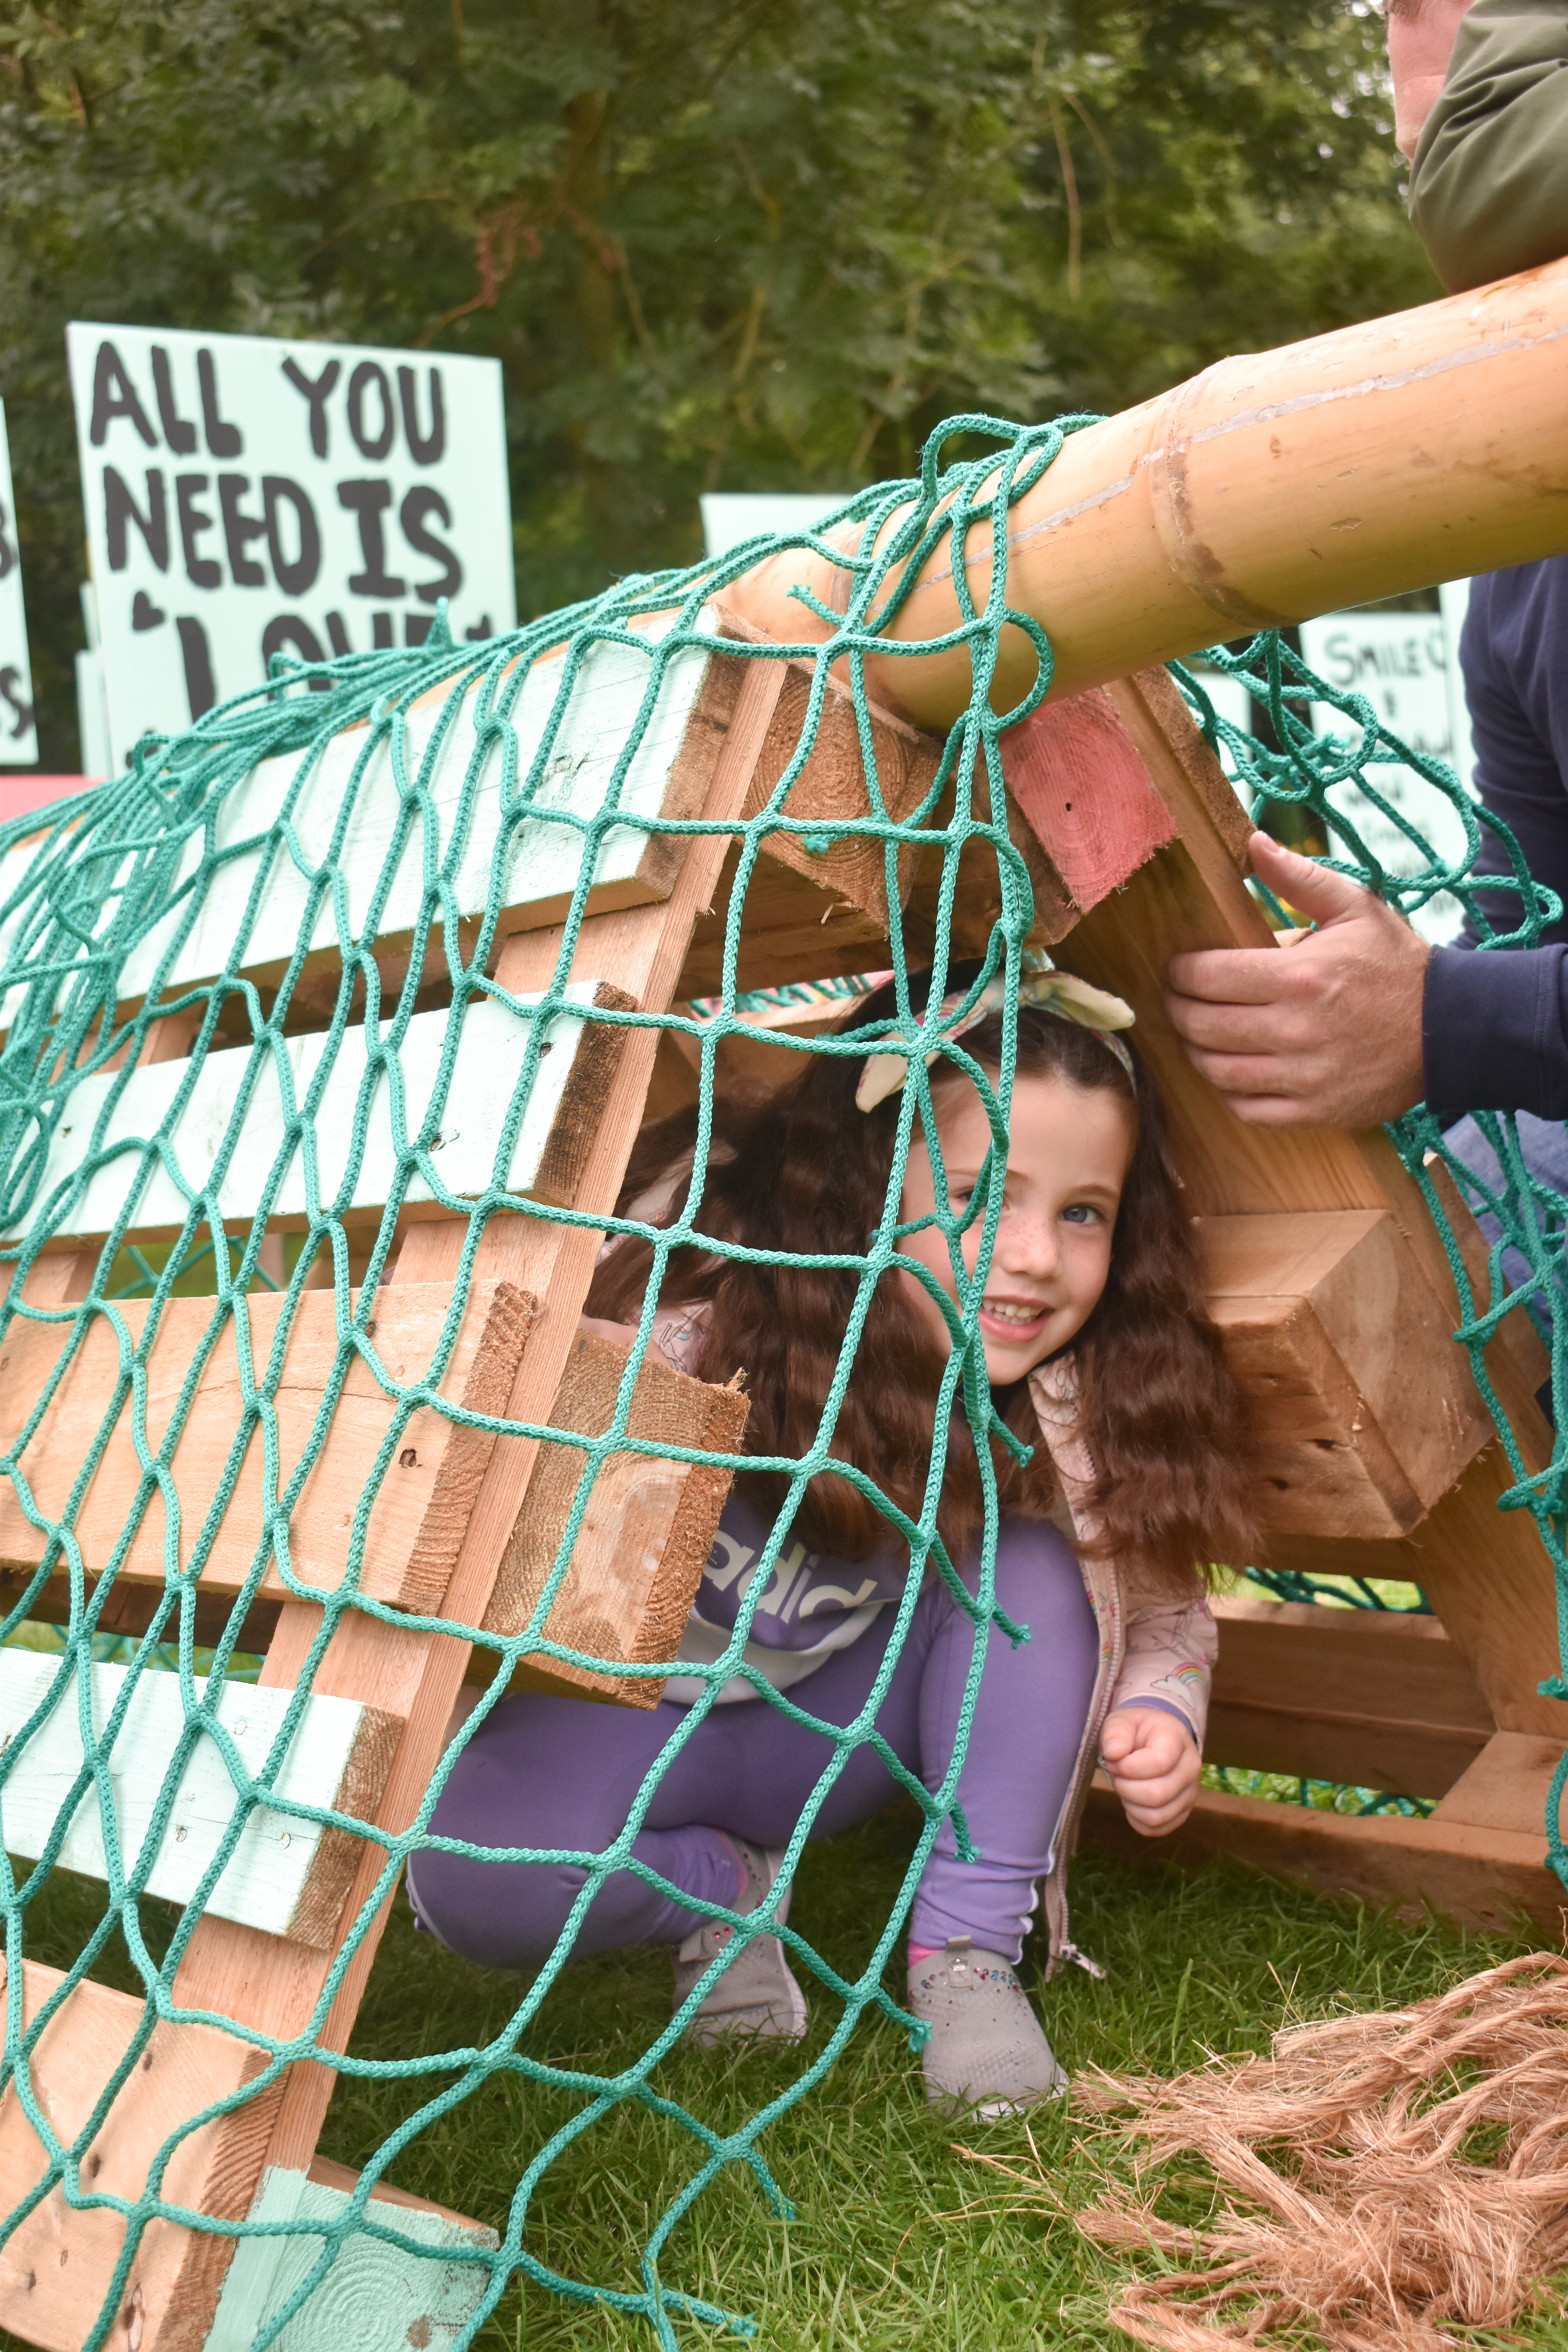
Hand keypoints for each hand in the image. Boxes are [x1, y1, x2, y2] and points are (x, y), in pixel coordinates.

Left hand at [1100, 1705, 1201, 1836]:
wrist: (1152, 1740)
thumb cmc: (1136, 1730)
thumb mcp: (1122, 1720)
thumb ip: (1115, 1731)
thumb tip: (1113, 1753)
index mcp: (1178, 1740)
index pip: (1159, 1763)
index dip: (1128, 1766)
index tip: (1114, 1758)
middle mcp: (1191, 1768)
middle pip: (1157, 1794)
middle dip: (1125, 1787)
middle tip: (1117, 1774)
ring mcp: (1190, 1793)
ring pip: (1157, 1816)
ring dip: (1130, 1804)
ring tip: (1124, 1786)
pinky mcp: (1182, 1812)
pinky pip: (1157, 1829)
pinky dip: (1136, 1820)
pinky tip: (1131, 1801)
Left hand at [1164, 833, 1428, 1128]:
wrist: (1450, 1028)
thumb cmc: (1396, 964)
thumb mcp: (1354, 908)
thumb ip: (1299, 877)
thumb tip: (1252, 842)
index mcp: (1299, 975)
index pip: (1208, 976)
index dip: (1180, 972)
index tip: (1176, 969)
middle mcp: (1296, 1029)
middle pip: (1203, 1025)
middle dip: (1178, 1010)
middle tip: (1176, 1000)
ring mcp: (1305, 1076)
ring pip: (1217, 1071)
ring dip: (1196, 1052)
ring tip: (1197, 1034)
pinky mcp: (1315, 1111)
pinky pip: (1247, 1109)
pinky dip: (1228, 1091)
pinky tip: (1231, 1071)